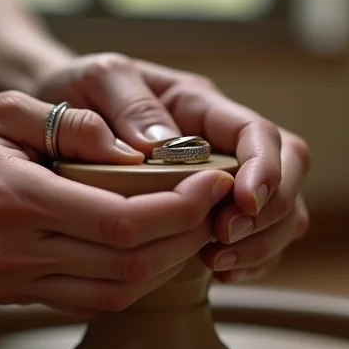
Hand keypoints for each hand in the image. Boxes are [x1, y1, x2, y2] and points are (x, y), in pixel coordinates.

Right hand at [0, 91, 234, 313]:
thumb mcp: (5, 107)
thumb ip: (74, 126)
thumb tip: (139, 155)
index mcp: (14, 200)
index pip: (123, 223)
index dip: (180, 209)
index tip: (211, 182)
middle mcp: (14, 254)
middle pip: (130, 265)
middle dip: (186, 237)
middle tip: (214, 204)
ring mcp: (12, 284)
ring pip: (116, 293)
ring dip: (165, 265)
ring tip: (192, 227)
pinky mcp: (13, 296)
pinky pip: (90, 300)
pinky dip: (131, 279)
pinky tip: (149, 249)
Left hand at [38, 53, 310, 281]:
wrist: (58, 117)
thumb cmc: (79, 91)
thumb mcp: (98, 78)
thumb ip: (130, 103)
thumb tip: (163, 146)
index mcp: (201, 106)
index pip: (259, 132)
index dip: (266, 168)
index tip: (243, 201)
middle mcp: (223, 142)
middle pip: (290, 171)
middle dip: (269, 211)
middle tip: (222, 238)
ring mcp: (222, 179)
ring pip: (282, 210)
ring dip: (262, 242)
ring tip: (217, 262)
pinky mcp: (210, 212)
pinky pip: (256, 239)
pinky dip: (249, 260)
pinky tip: (217, 271)